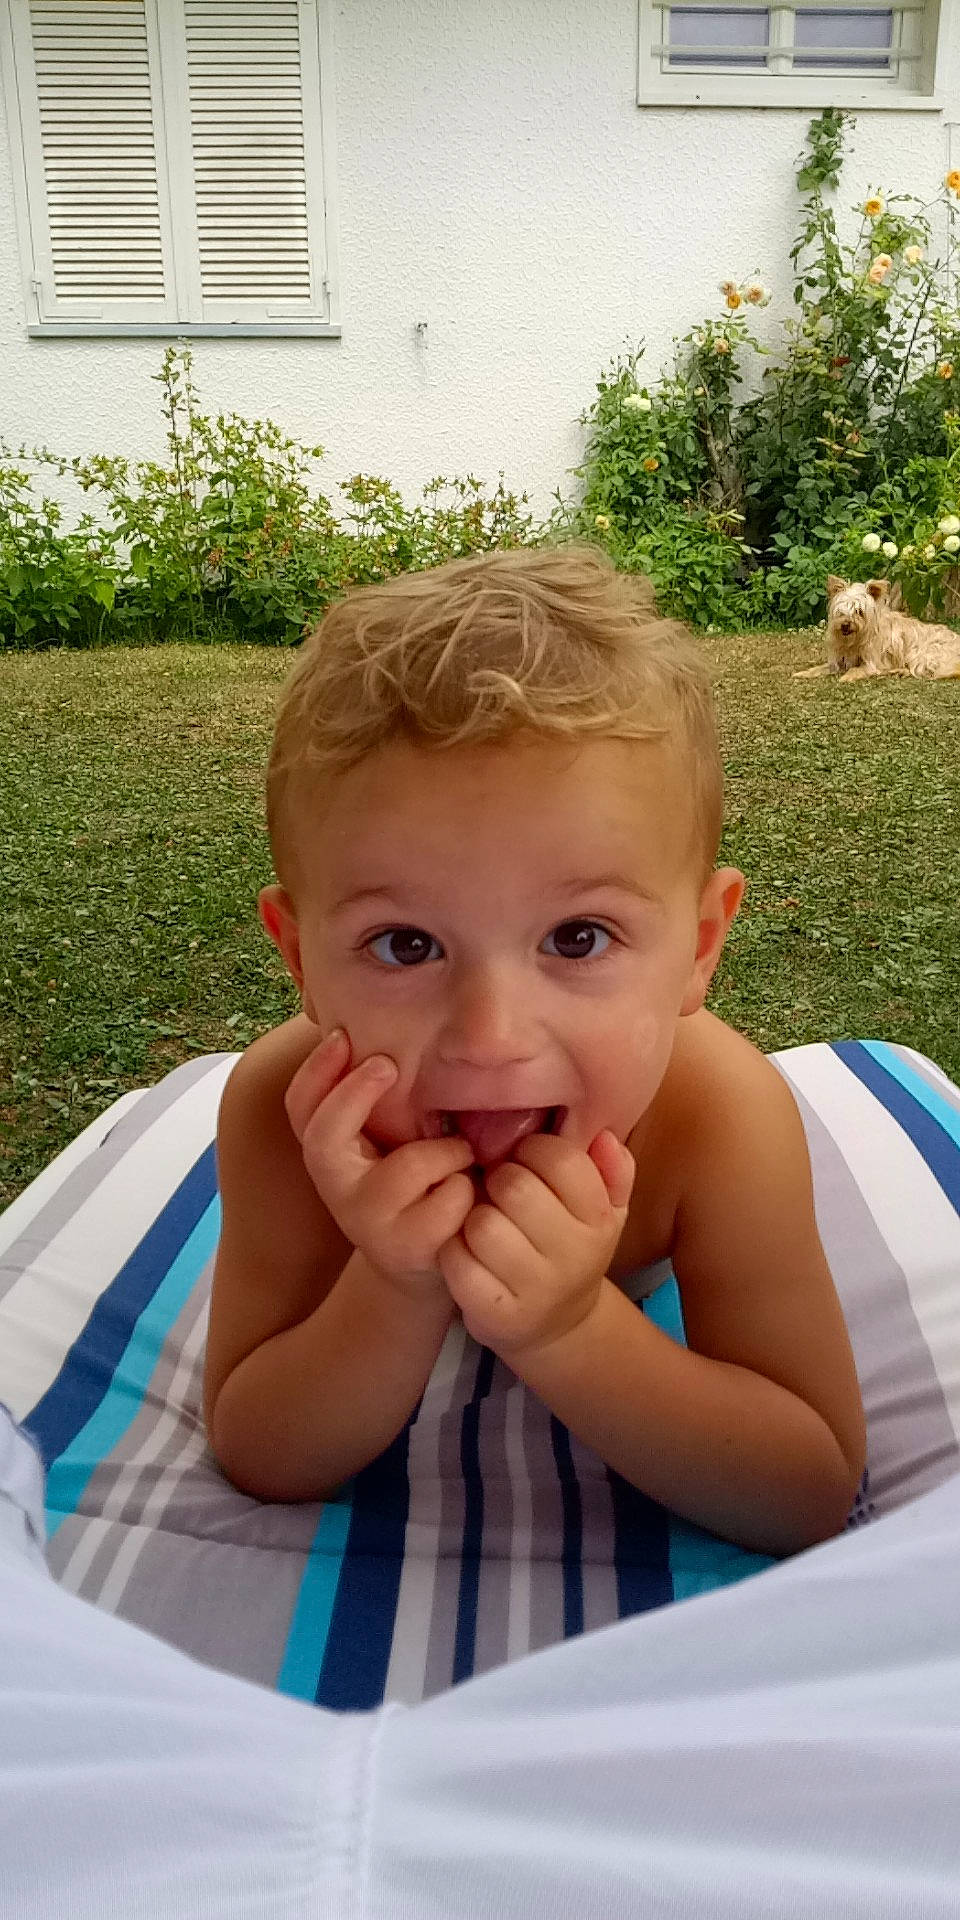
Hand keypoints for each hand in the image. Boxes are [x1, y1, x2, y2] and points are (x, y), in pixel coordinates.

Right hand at [284, 1028, 476, 1299]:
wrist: (429, 1270)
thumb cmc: (418, 1189)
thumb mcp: (392, 1145)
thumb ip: (382, 1104)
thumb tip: (383, 1029)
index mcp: (331, 1157)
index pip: (301, 1110)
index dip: (315, 1071)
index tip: (342, 1035)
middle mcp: (338, 1191)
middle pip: (325, 1136)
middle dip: (353, 1094)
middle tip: (387, 1065)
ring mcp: (369, 1223)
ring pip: (410, 1165)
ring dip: (450, 1152)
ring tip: (464, 1158)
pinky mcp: (408, 1249)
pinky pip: (449, 1198)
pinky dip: (469, 1190)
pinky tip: (471, 1197)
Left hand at [437, 1130, 634, 1358]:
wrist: (558, 1328)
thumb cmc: (573, 1249)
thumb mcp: (606, 1210)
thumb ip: (613, 1168)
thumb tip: (604, 1137)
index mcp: (600, 1220)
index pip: (562, 1159)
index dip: (532, 1149)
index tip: (525, 1162)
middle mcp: (574, 1257)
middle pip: (515, 1187)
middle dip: (499, 1179)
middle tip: (499, 1192)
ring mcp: (535, 1290)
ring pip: (483, 1224)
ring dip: (474, 1217)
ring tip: (485, 1224)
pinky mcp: (497, 1316)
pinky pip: (458, 1262)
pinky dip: (454, 1250)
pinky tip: (467, 1252)